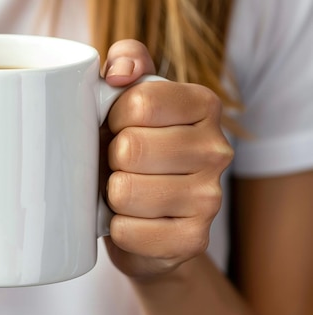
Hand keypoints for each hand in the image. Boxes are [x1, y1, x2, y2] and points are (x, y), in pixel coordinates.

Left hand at [100, 40, 232, 278]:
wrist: (148, 219)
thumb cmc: (131, 151)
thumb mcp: (126, 98)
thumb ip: (126, 62)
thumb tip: (120, 72)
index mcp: (203, 105)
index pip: (140, 102)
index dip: (112, 118)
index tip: (115, 127)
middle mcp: (217, 150)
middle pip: (131, 147)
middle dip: (109, 159)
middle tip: (118, 165)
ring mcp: (210, 199)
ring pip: (125, 191)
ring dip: (111, 195)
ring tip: (124, 192)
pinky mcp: (193, 240)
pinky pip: (127, 231)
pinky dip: (117, 228)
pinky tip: (131, 221)